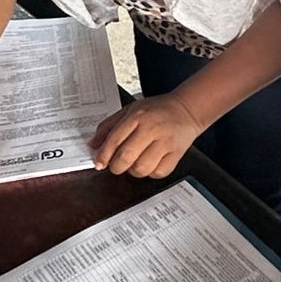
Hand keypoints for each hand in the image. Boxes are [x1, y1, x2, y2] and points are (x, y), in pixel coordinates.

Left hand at [89, 92, 204, 177]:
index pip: (115, 139)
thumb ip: (109, 126)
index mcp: (137, 116)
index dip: (104, 155)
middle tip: (116, 166)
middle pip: (126, 157)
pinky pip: (159, 172)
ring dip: (134, 171)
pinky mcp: (176, 153)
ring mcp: (165, 142)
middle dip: (116, 166)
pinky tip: (150, 163)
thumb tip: (94, 145)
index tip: (99, 163)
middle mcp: (151, 129)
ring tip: (135, 163)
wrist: (187, 109)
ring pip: (142, 168)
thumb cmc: (157, 110)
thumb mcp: (130, 110)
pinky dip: (151, 173)